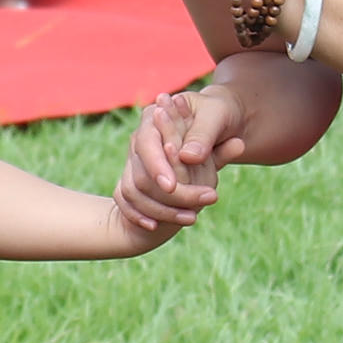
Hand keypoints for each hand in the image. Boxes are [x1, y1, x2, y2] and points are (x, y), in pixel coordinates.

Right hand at [115, 75, 248, 231]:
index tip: (172, 186)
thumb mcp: (217, 120)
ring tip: (191, 218)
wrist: (209, 127)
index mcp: (156, 116)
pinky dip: (137, 215)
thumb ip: (207, 135)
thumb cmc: (215, 120)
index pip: (147, 143)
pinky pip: (125, 201)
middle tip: (192, 212)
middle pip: (140, 173)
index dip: (157, 166)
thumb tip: (190, 156)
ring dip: (160, 209)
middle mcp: (140, 138)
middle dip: (164, 196)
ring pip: (132, 190)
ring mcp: (133, 160)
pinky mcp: (131, 180)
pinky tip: (154, 226)